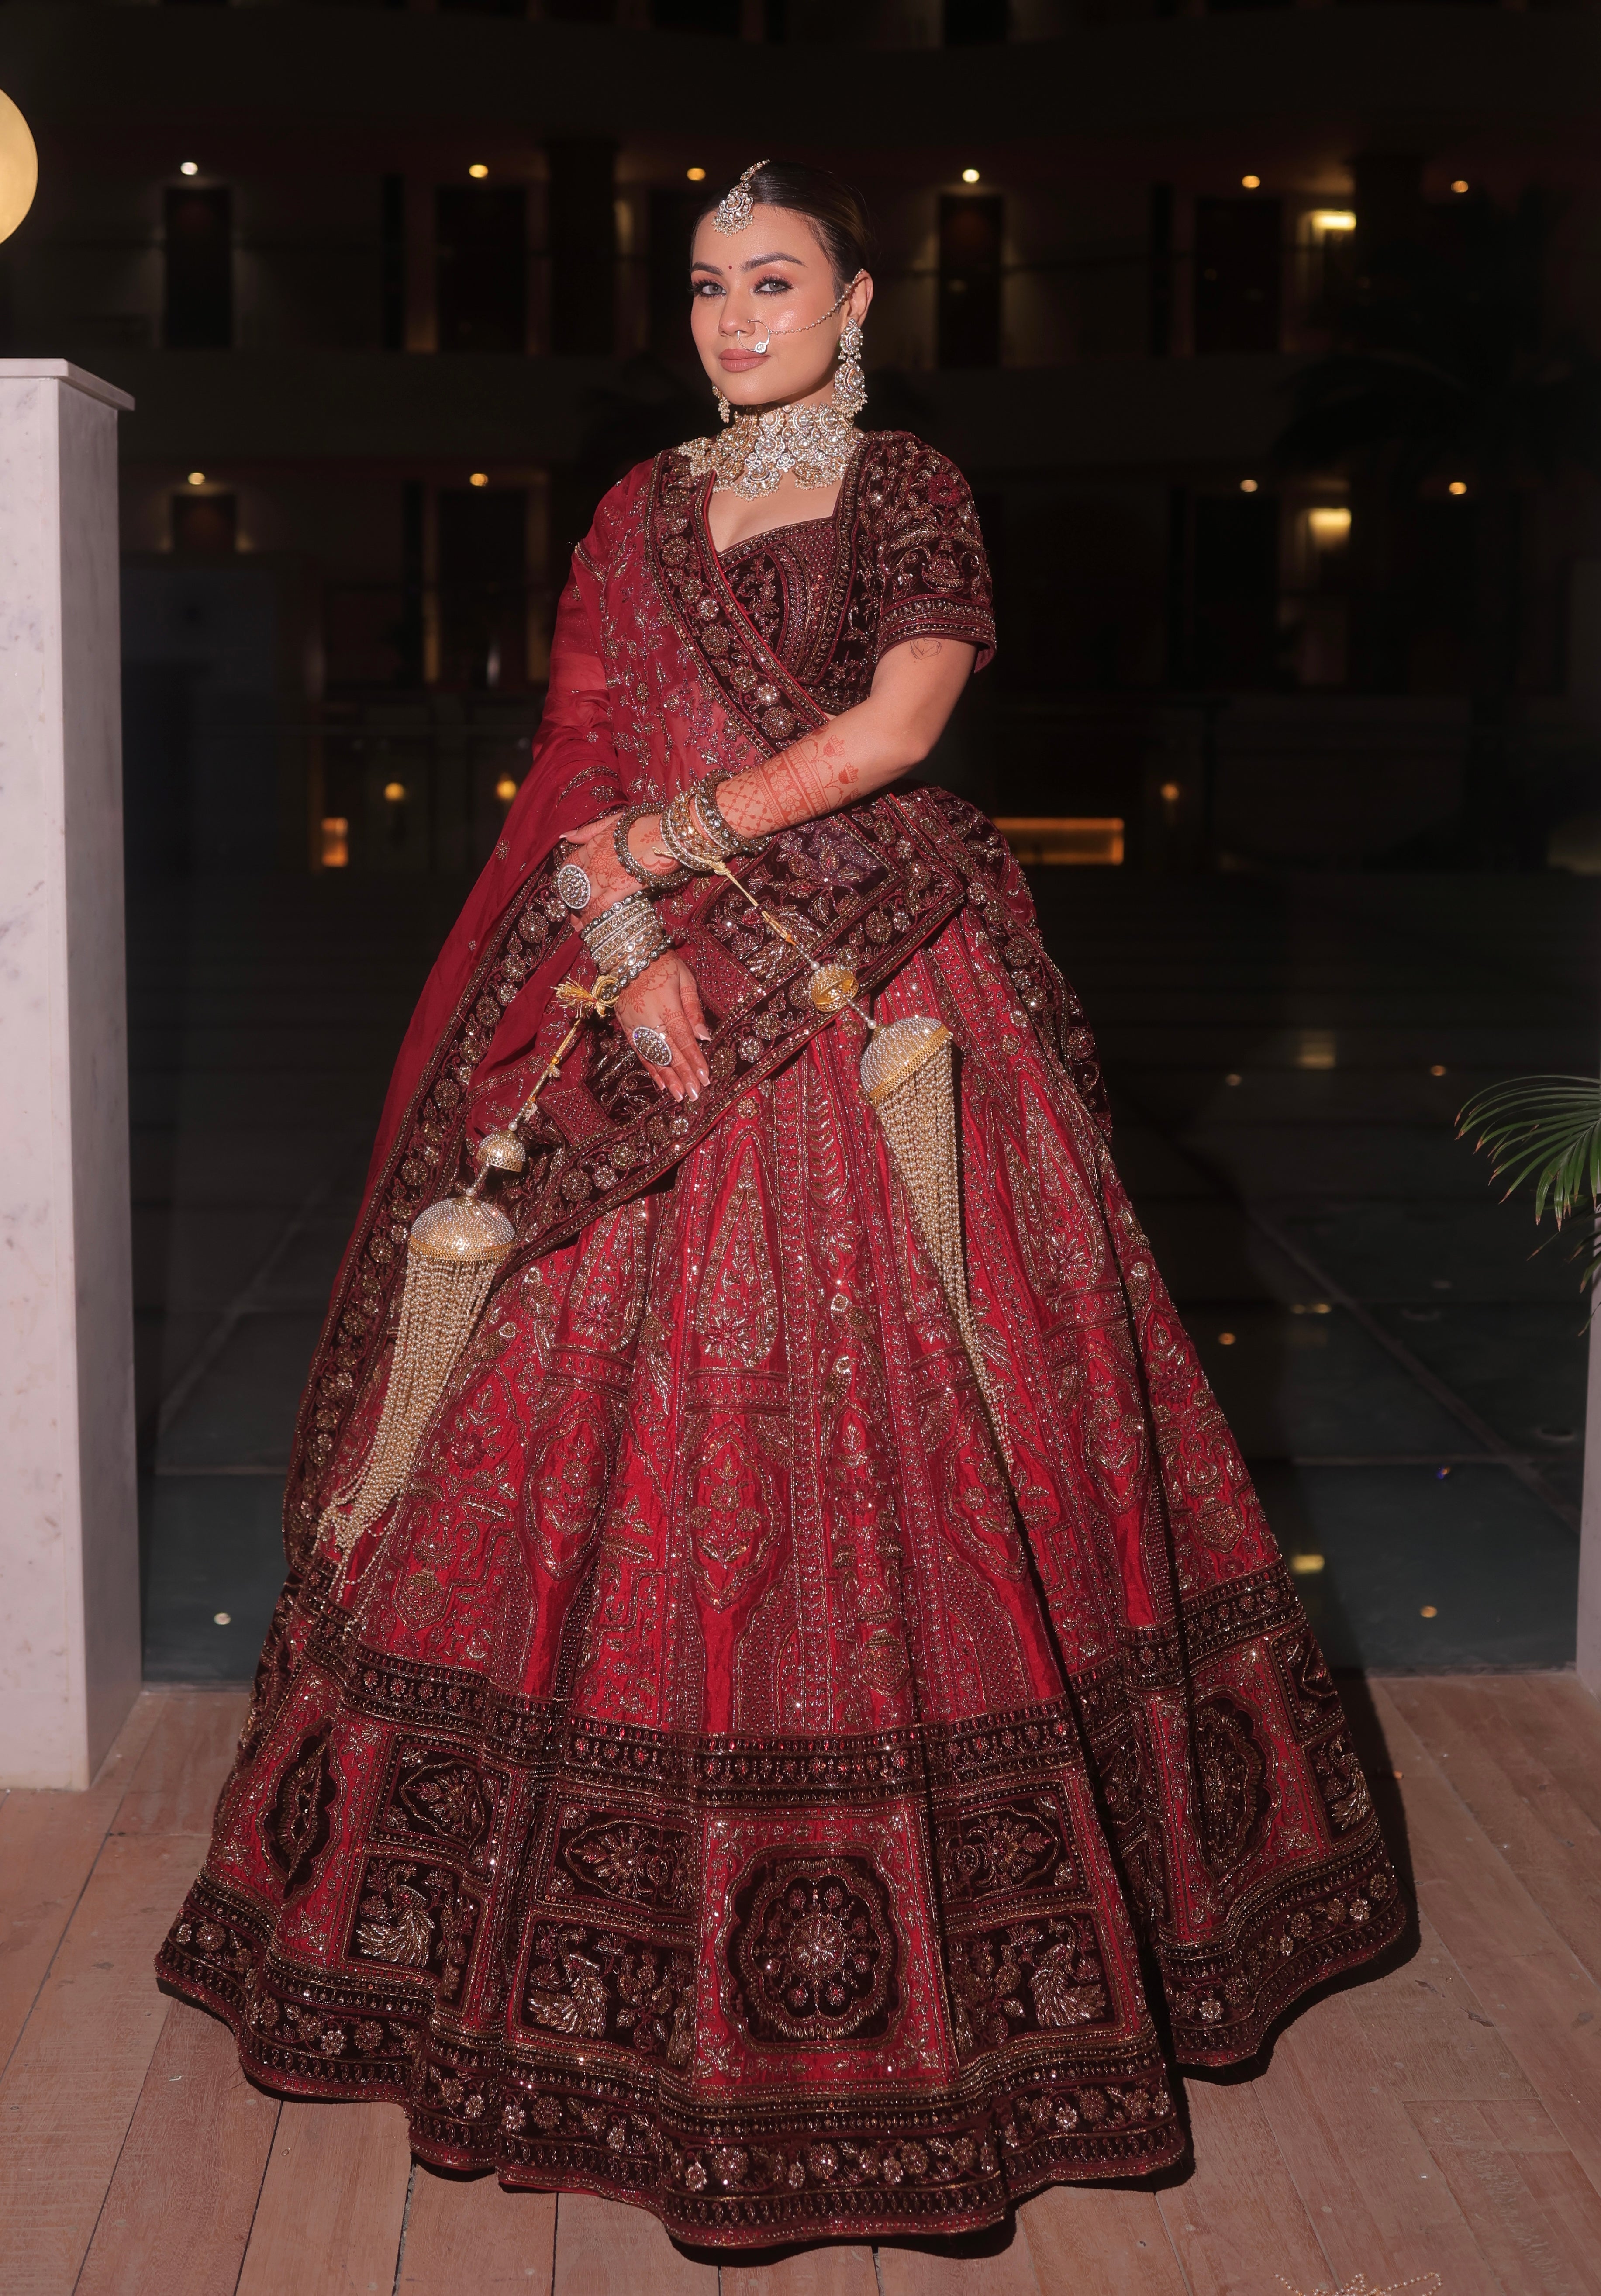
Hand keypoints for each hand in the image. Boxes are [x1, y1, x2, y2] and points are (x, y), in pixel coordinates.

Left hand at [562, 811, 674, 921]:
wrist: (664, 834)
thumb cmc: (644, 824)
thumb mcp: (613, 821)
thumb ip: (589, 830)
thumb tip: (565, 836)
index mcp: (592, 846)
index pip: (570, 865)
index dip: (568, 877)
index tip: (569, 886)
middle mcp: (593, 863)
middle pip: (576, 886)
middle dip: (572, 900)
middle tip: (572, 912)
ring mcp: (604, 877)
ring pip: (584, 899)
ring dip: (580, 913)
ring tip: (578, 925)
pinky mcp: (618, 890)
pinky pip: (599, 908)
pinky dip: (592, 919)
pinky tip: (589, 927)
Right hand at [613, 952, 711, 1100]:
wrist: (627, 955)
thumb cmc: (662, 964)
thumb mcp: (685, 978)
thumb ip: (694, 1009)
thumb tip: (704, 1036)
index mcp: (668, 1007)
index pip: (684, 1040)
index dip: (695, 1061)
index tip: (705, 1078)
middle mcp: (650, 1021)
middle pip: (670, 1054)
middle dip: (684, 1076)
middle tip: (695, 1095)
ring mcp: (636, 1026)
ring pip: (654, 1058)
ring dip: (668, 1078)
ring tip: (680, 1095)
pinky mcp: (626, 1028)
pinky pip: (640, 1053)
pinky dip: (650, 1069)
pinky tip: (660, 1083)